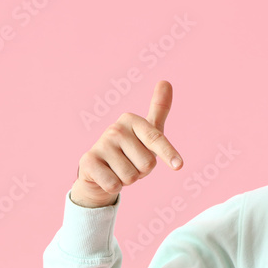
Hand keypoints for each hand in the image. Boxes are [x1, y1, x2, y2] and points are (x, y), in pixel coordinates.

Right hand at [70, 80, 182, 207]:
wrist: (99, 171)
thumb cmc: (130, 151)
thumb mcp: (148, 132)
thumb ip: (159, 109)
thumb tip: (166, 81)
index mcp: (131, 120)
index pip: (156, 139)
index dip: (169, 154)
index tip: (179, 166)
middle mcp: (115, 129)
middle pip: (147, 164)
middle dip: (142, 171)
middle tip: (131, 163)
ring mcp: (101, 144)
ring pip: (131, 176)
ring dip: (128, 180)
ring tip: (119, 169)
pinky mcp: (88, 161)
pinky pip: (114, 184)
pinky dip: (114, 186)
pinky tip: (107, 176)